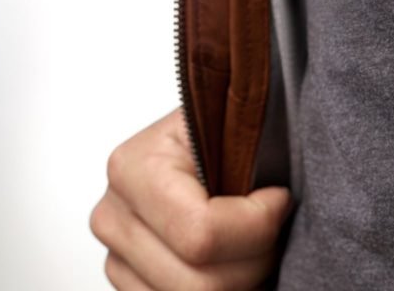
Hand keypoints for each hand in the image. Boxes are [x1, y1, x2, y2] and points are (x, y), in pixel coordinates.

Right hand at [89, 107, 291, 289]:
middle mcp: (113, 216)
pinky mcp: (128, 283)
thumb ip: (249, 150)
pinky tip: (237, 262)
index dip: (258, 225)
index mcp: (133, 167)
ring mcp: (115, 257)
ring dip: (242, 282)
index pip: (202, 232)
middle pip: (199, 282)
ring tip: (259, 244)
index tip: (281, 198)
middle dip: (256, 260)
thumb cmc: (222, 126)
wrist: (201, 137)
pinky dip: (223, 290)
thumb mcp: (235, 120)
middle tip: (277, 229)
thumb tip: (280, 196)